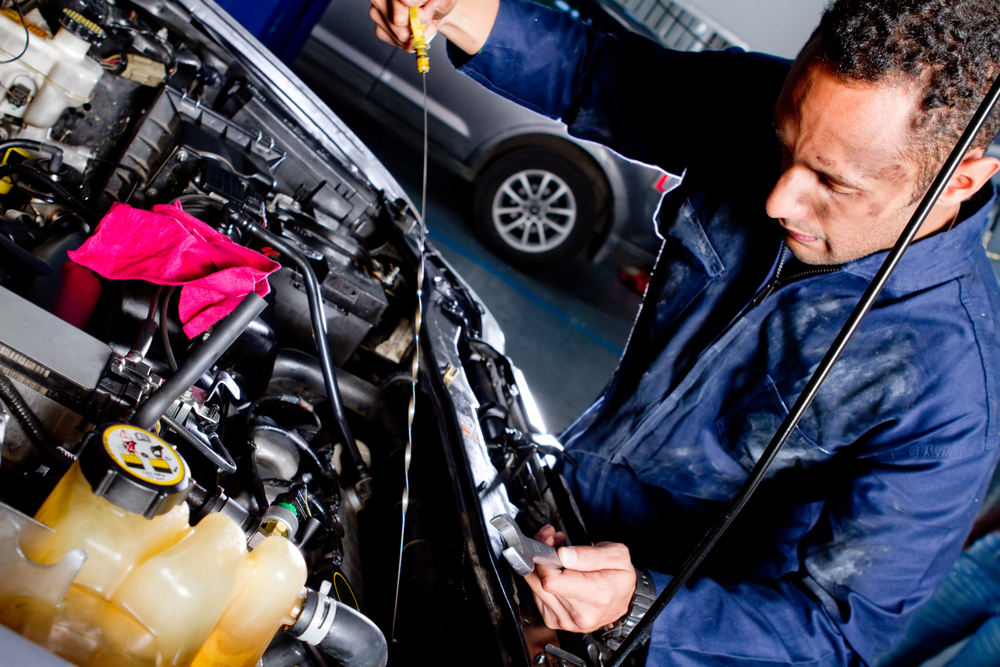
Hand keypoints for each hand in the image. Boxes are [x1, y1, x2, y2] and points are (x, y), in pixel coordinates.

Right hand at [368, 0, 497, 55]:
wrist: (449, 6)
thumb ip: (431, 0)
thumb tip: (410, 2)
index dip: (396, 5)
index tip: (408, 18)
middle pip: (377, 6)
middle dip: (398, 24)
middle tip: (414, 34)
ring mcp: (383, 4)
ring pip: (379, 21)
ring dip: (401, 35)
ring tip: (421, 36)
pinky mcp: (383, 19)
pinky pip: (382, 33)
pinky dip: (399, 41)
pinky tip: (414, 39)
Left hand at [525, 525, 636, 632]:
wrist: (622, 600)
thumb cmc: (620, 578)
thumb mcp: (617, 555)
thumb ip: (590, 555)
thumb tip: (563, 555)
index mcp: (597, 596)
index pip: (552, 580)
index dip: (547, 557)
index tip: (551, 542)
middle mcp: (580, 613)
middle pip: (540, 582)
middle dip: (542, 555)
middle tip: (552, 540)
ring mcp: (565, 620)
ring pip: (534, 587)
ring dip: (540, 565)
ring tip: (555, 554)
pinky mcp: (554, 620)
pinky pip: (536, 595)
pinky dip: (541, 578)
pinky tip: (555, 570)